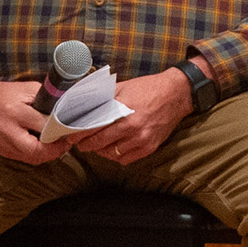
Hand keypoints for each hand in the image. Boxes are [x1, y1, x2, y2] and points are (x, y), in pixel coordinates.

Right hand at [0, 74, 74, 165]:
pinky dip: (37, 154)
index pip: (43, 126)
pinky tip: (44, 146)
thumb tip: (67, 111)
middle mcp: (7, 131)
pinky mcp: (2, 151)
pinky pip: (25, 158)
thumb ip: (47, 100)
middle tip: (66, 142)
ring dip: (48, 154)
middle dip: (55, 150)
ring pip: (32, 158)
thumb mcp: (28, 89)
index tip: (70, 128)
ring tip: (58, 144)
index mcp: (14, 112)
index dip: (60, 129)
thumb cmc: (6, 94)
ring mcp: (3, 144)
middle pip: (36, 151)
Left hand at [76, 69, 194, 166]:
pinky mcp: (149, 147)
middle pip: (99, 143)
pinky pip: (125, 159)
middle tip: (81, 143)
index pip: (92, 127)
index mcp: (122, 109)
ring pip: (111, 153)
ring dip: (100, 151)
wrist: (176, 94)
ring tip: (96, 146)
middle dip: (86, 145)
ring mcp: (141, 139)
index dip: (78, 134)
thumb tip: (83, 105)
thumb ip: (103, 97)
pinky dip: (116, 156)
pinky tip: (113, 149)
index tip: (71, 136)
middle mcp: (131, 127)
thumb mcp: (123, 87)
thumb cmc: (148, 89)